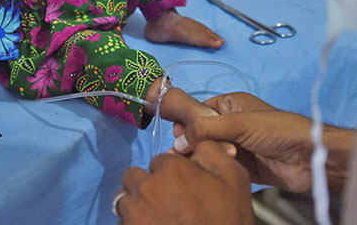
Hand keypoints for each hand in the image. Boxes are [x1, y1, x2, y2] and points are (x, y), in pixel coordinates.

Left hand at [116, 141, 254, 224]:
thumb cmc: (227, 220)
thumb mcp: (234, 179)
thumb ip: (212, 152)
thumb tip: (196, 141)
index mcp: (171, 168)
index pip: (160, 160)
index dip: (171, 174)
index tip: (181, 189)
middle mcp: (147, 186)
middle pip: (135, 177)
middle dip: (146, 186)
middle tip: (166, 204)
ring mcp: (133, 212)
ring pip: (124, 200)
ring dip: (136, 206)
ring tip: (158, 219)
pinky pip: (122, 222)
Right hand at [164, 92, 316, 191]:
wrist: (310, 158)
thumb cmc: (280, 130)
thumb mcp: (240, 123)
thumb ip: (207, 129)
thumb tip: (180, 138)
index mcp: (230, 105)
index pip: (199, 110)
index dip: (186, 121)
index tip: (176, 133)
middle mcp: (231, 124)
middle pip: (201, 132)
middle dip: (190, 142)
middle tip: (180, 152)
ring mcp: (237, 145)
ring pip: (209, 150)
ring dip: (200, 156)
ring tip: (188, 163)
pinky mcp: (242, 165)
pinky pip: (220, 166)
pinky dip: (211, 169)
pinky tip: (202, 172)